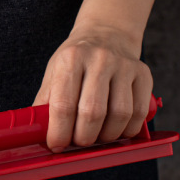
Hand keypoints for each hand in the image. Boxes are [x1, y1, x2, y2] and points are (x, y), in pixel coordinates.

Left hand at [33, 24, 152, 151]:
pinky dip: (127, 130)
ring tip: (97, 137)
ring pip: (119, 115)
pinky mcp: (144, 74)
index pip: (63, 105)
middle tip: (78, 142)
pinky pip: (139, 113)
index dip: (59, 132)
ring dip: (106, 136)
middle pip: (92, 113)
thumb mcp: (53, 74)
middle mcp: (99, 59)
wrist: (107, 34)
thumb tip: (36, 135)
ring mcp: (124, 66)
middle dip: (83, 138)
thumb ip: (44, 104)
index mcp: (70, 60)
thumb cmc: (75, 61)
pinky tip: (116, 130)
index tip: (57, 145)